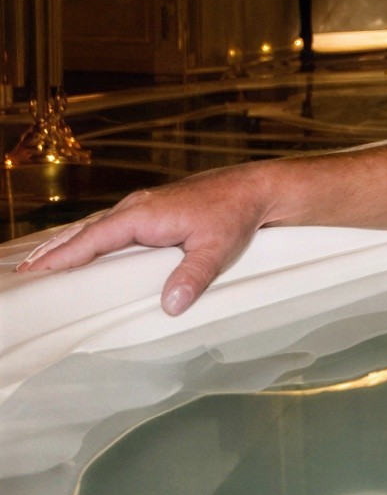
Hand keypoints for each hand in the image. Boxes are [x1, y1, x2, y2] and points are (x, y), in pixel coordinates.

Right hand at [14, 165, 274, 314]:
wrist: (255, 188)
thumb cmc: (235, 214)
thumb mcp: (217, 249)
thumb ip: (193, 277)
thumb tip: (171, 306)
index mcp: (144, 214)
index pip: (94, 238)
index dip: (64, 255)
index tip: (37, 271)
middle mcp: (137, 207)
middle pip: (85, 231)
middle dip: (54, 250)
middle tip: (24, 272)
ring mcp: (142, 207)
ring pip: (95, 226)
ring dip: (67, 243)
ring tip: (39, 262)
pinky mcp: (151, 212)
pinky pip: (110, 225)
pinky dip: (88, 236)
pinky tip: (80, 247)